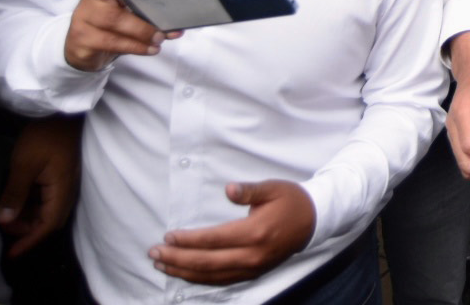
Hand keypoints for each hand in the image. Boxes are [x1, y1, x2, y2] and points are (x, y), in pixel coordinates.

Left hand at [0, 115, 82, 257]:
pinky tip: (16, 200)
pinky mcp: (60, 175)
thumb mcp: (24, 164)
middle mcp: (67, 190)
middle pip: (49, 220)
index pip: (47, 225)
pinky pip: (47, 198)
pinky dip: (31, 205)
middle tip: (2, 228)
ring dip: (28, 217)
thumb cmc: (45, 135)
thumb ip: (15, 194)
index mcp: (62, 190)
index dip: (29, 241)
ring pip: (47, 210)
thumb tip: (3, 222)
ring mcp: (65, 182)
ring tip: (5, 215)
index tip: (10, 253)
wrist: (63, 111)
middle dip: (26, 230)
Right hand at [63, 0, 180, 70]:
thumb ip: (150, 6)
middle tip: (164, 20)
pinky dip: (135, 46)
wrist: (86, 48)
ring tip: (160, 38)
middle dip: (139, 4)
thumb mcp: (130, 9)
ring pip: (113, 20)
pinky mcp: (82, 39)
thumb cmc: (115, 22)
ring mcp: (84, 17)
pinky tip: (150, 49)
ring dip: (143, 31)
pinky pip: (110, 42)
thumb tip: (178, 17)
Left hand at [151, 180, 314, 284]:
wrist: (314, 220)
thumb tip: (228, 189)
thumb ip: (248, 191)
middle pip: (207, 263)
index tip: (168, 237)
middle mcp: (252, 255)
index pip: (213, 240)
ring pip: (212, 276)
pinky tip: (186, 274)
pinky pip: (222, 280)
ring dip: (184, 272)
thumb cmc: (291, 200)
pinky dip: (201, 279)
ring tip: (162, 266)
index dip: (188, 240)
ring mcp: (254, 267)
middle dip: (177, 260)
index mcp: (255, 232)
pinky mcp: (254, 272)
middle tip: (154, 254)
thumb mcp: (272, 188)